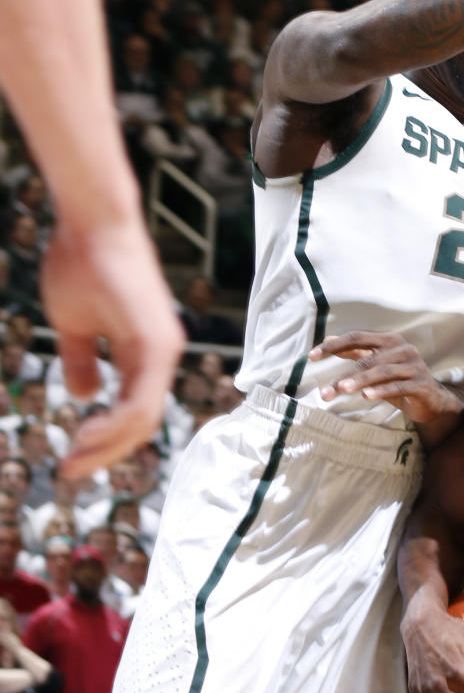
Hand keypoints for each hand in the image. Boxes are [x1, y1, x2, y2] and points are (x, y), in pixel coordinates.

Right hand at [41, 216, 182, 477]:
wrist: (90, 221)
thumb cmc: (80, 263)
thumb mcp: (73, 324)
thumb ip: (81, 361)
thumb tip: (84, 397)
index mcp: (144, 354)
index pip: (133, 412)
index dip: (105, 439)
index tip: (72, 457)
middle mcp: (160, 356)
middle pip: (141, 423)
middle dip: (105, 452)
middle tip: (71, 471)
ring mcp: (163, 350)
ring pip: (145, 418)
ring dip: (109, 445)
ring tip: (76, 460)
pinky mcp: (157, 344)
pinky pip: (142, 399)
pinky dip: (118, 423)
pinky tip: (90, 432)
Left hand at [314, 333, 460, 423]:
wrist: (430, 400)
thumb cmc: (399, 380)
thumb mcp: (376, 365)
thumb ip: (356, 352)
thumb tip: (328, 340)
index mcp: (389, 340)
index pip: (357, 338)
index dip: (334, 346)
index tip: (312, 357)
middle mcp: (403, 348)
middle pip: (367, 358)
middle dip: (344, 375)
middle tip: (326, 390)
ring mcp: (414, 366)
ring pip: (381, 372)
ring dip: (359, 381)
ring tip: (341, 390)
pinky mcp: (421, 384)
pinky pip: (398, 386)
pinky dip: (381, 391)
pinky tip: (366, 396)